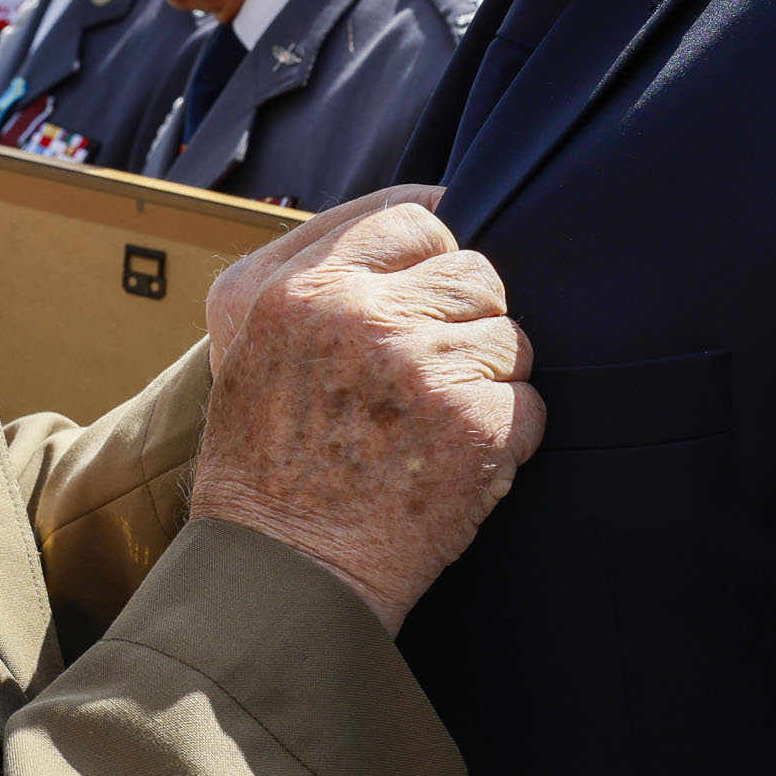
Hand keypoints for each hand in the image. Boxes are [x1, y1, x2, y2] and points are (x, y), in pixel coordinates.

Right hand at [190, 186, 541, 633]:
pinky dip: (504, 437)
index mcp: (302, 287)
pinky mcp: (474, 429)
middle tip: (422, 378)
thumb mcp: (245, 330)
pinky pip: (529, 402)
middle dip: (463, 322)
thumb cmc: (262, 453)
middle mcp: (362, 319)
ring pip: (509, 338)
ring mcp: (423, 371)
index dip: (432, 261)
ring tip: (430, 426)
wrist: (281, 574)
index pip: (415, 220)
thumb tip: (428, 201)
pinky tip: (452, 463)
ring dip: (486, 381)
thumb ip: (317, 256)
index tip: (427, 300)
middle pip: (476, 273)